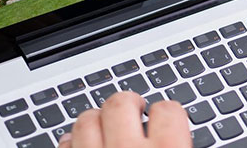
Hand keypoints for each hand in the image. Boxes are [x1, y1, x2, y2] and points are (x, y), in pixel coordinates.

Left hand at [57, 93, 189, 147]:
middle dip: (127, 103)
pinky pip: (65, 145)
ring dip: (95, 120)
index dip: (166, 112)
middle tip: (133, 110)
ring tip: (104, 126)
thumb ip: (179, 144)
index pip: (168, 111)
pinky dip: (71, 142)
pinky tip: (80, 145)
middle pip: (120, 103)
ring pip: (86, 121)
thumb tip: (182, 133)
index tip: (164, 117)